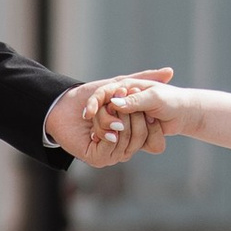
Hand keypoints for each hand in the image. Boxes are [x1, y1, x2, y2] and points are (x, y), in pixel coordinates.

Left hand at [47, 72, 172, 166]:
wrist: (60, 104)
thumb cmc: (87, 94)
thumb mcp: (118, 84)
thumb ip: (143, 79)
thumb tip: (170, 72)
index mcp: (128, 133)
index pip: (149, 133)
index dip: (148, 119)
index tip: (142, 101)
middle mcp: (120, 145)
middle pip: (138, 139)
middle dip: (130, 118)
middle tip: (117, 101)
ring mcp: (108, 154)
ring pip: (125, 144)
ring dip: (115, 123)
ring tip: (106, 109)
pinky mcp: (95, 158)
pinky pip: (110, 150)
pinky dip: (106, 133)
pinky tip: (99, 124)